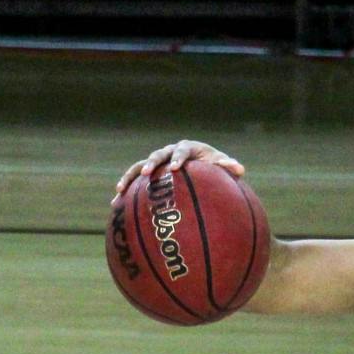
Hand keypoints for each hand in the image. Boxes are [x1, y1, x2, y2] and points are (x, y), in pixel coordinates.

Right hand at [112, 139, 245, 200]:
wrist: (199, 164)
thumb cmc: (212, 166)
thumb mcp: (220, 166)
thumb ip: (227, 167)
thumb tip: (239, 169)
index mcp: (187, 148)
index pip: (181, 151)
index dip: (178, 158)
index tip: (176, 168)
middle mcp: (169, 153)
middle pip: (157, 155)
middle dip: (151, 164)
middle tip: (147, 174)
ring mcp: (156, 163)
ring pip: (139, 166)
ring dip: (129, 177)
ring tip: (120, 189)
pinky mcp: (148, 174)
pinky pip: (134, 181)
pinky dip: (125, 191)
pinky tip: (114, 205)